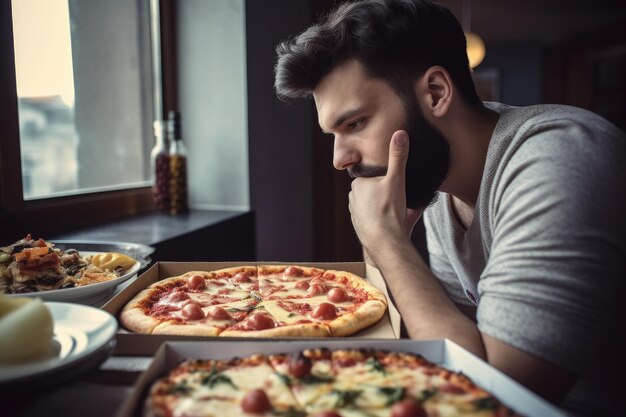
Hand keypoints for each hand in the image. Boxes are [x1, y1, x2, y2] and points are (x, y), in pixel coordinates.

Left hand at [349, 130, 423, 257]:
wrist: (384, 242)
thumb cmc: (389, 210)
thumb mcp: (397, 179)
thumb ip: (398, 157)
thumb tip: (400, 133)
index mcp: (358, 183)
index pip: (372, 174)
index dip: (385, 177)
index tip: (396, 182)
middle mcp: (353, 197)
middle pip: (373, 189)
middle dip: (384, 191)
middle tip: (400, 195)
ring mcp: (355, 213)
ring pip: (372, 204)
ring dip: (383, 205)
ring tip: (397, 209)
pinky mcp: (360, 226)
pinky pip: (372, 217)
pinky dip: (381, 218)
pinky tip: (392, 221)